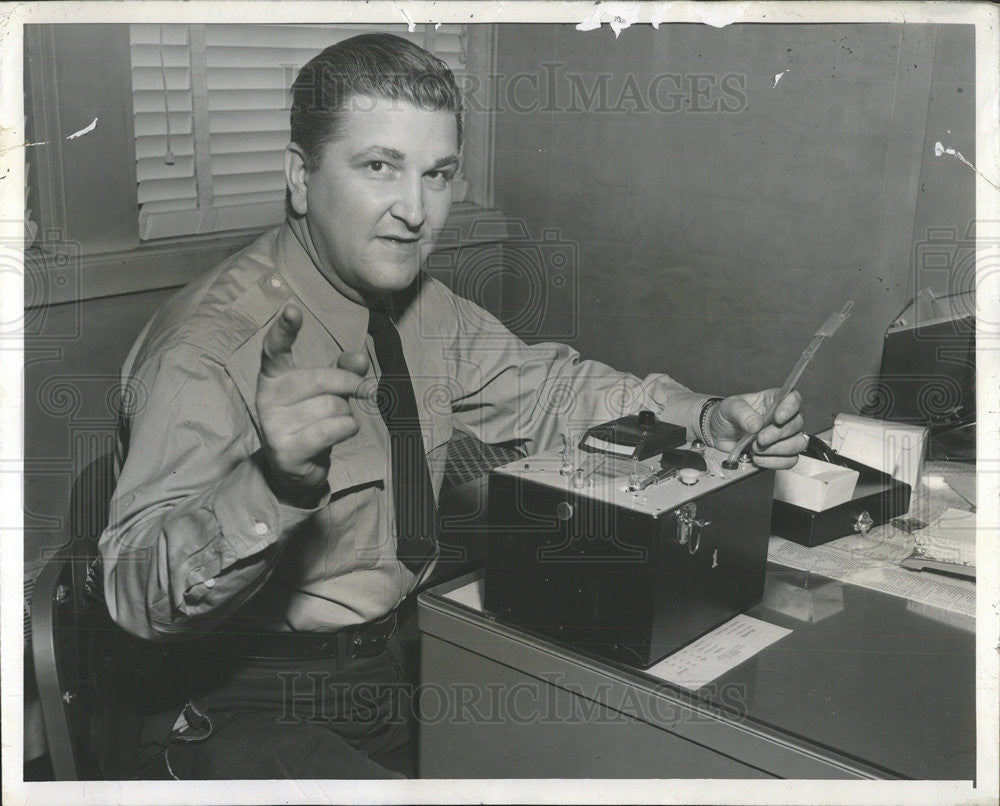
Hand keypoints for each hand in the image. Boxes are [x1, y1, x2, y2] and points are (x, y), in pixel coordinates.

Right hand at [256, 303, 371, 505]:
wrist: (295, 466)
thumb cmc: (312, 418)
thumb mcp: (330, 390)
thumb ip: (344, 369)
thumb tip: (360, 359)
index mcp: (274, 376)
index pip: (275, 349)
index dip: (284, 329)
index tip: (292, 309)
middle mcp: (267, 397)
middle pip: (322, 378)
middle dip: (349, 385)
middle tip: (359, 392)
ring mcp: (273, 425)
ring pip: (332, 406)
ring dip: (346, 413)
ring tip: (334, 421)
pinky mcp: (286, 450)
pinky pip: (331, 430)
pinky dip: (347, 428)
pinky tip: (342, 431)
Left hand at [708, 389, 806, 469]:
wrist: (717, 434)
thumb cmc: (726, 415)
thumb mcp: (729, 407)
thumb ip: (743, 413)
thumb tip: (757, 425)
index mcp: (773, 400)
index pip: (793, 399)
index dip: (790, 408)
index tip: (778, 418)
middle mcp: (782, 417)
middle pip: (796, 424)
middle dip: (778, 434)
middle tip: (760, 438)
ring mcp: (782, 436)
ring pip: (798, 443)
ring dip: (778, 449)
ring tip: (756, 448)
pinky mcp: (778, 453)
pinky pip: (789, 460)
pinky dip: (774, 462)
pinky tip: (758, 458)